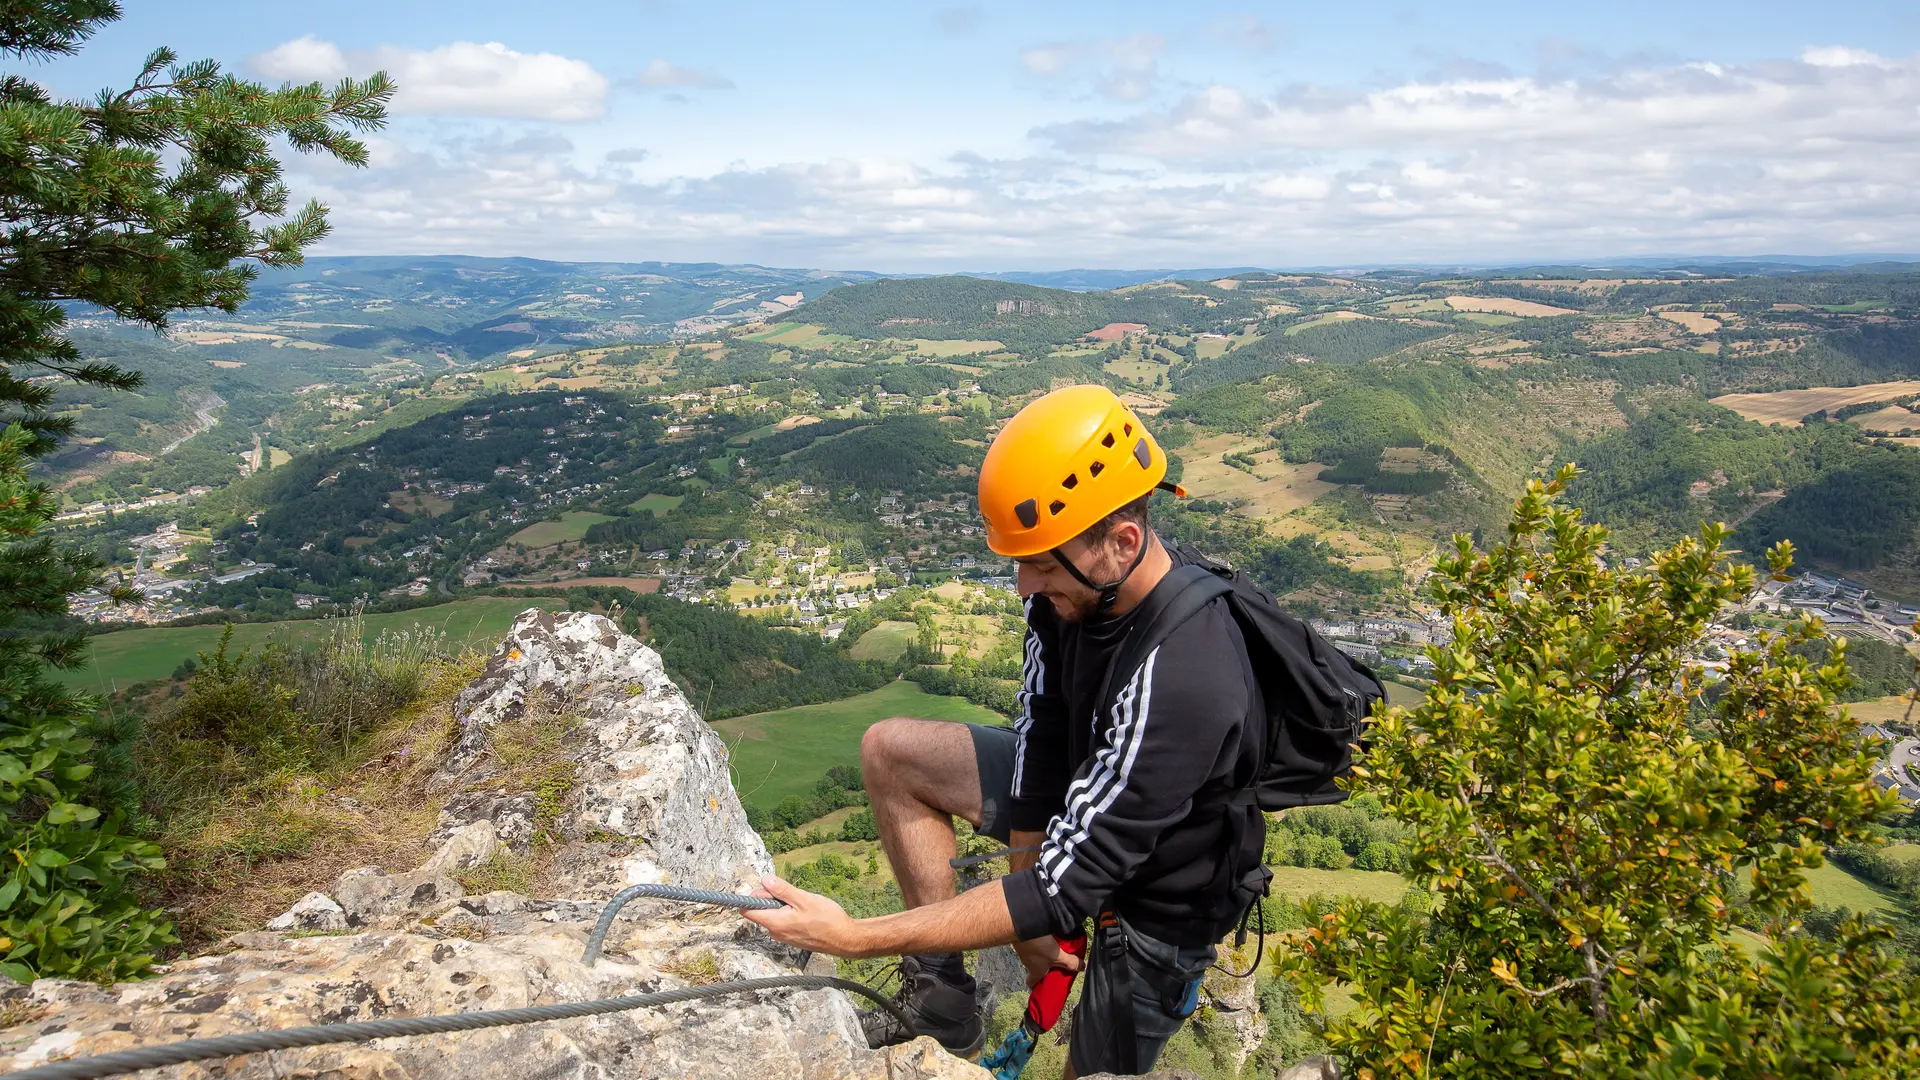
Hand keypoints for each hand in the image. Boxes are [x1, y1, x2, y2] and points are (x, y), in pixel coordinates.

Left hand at [741, 875, 864, 955]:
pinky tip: (804, 911)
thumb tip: (765, 880)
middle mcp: (776, 932)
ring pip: (773, 915)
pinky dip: (789, 913)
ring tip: (800, 902)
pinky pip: (783, 921)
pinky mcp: (792, 937)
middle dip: (770, 898)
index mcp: (775, 923)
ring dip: (782, 905)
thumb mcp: (804, 899)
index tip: (765, 888)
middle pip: (761, 911)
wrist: (844, 939)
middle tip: (790, 893)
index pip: (748, 911)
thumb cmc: (827, 920)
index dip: (752, 897)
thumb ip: (782, 890)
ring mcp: (784, 936)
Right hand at [1012, 935, 1081, 987]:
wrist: (1020, 926)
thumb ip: (1070, 962)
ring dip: (1042, 952)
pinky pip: (1032, 942)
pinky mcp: (1023, 939)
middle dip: (1044, 966)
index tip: (1044, 984)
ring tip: (1055, 946)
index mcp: (1035, 971)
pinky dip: (1038, 941)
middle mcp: (1027, 962)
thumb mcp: (1058, 956)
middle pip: (1035, 967)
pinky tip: (1047, 936)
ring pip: (1034, 955)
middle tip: (1056, 962)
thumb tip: (1083, 968)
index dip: (1037, 985)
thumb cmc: (1039, 948)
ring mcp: (1024, 950)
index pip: (1032, 983)